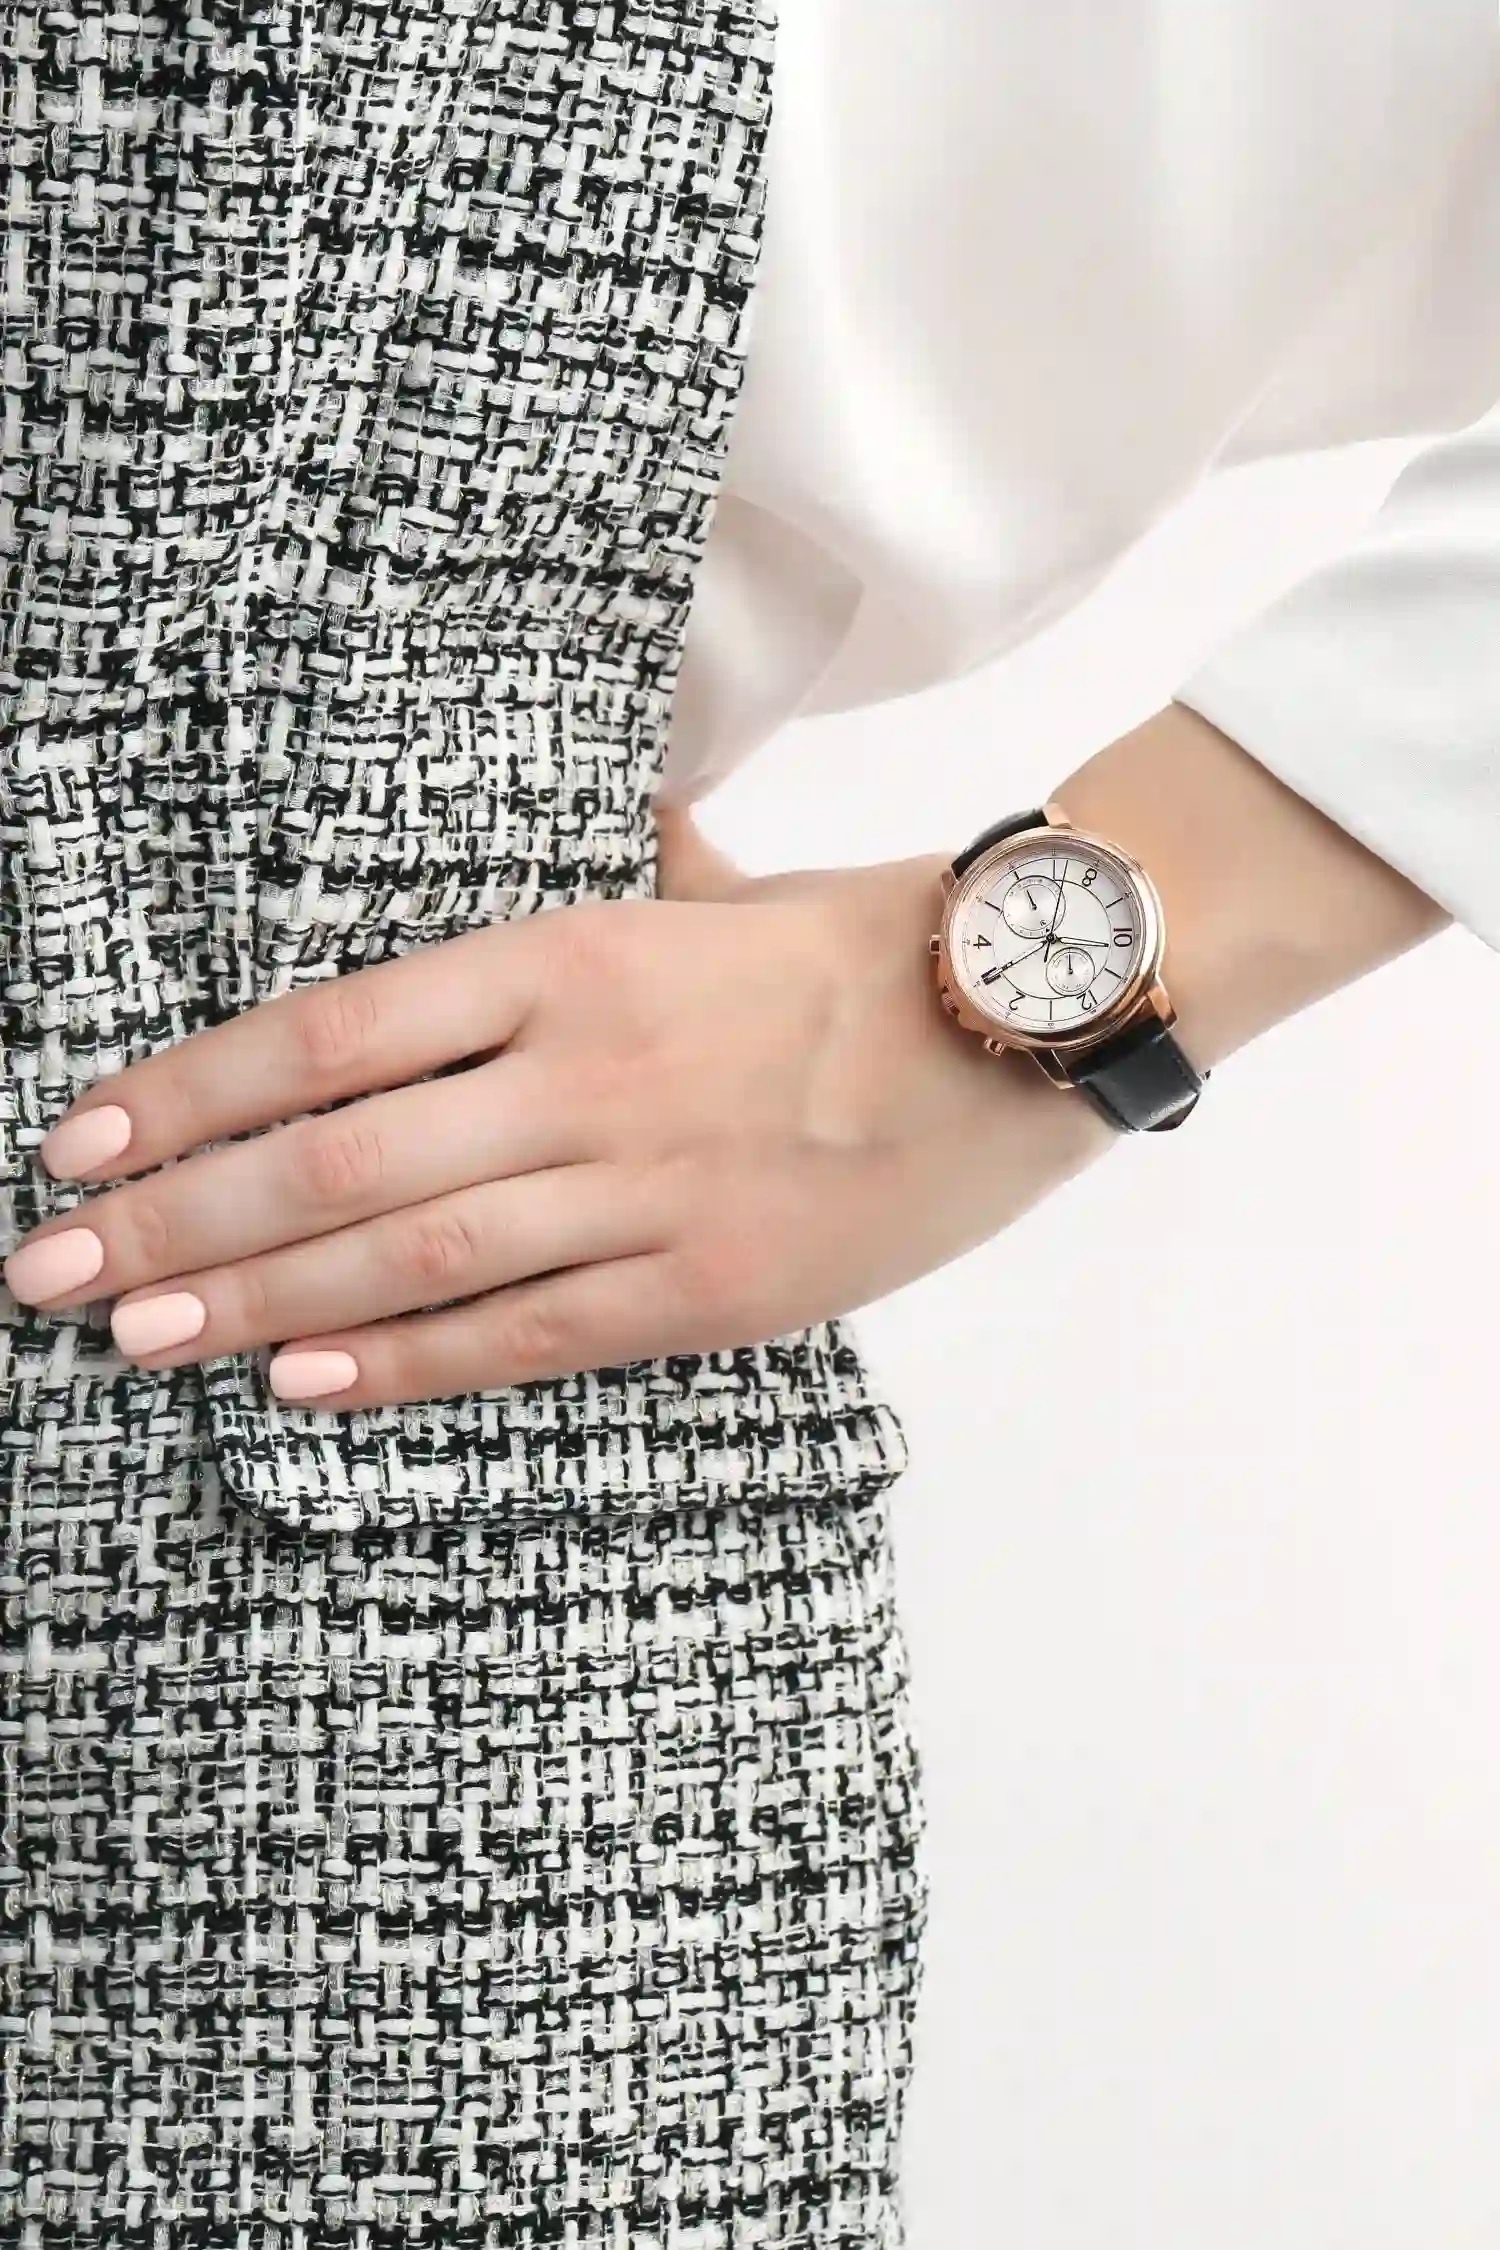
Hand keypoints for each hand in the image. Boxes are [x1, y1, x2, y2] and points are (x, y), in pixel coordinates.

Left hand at [2, 813, 1113, 1408]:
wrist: (1037, 1019)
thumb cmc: (870, 942)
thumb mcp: (722, 884)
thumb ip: (627, 869)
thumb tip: (609, 818)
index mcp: (572, 953)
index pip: (330, 1028)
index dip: (191, 1089)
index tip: (87, 1136)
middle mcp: (584, 1072)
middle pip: (332, 1157)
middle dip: (174, 1219)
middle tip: (51, 1269)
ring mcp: (645, 1187)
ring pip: (407, 1255)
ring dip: (253, 1301)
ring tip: (136, 1336)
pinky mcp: (708, 1287)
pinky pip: (526, 1335)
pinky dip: (404, 1364)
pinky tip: (300, 1383)